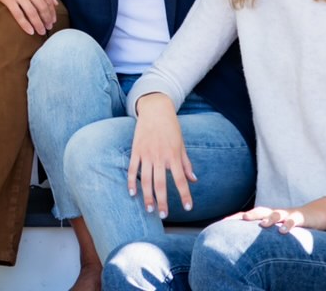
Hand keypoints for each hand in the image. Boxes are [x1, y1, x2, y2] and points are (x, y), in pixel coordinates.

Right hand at [0, 0, 57, 35]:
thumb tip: (55, 3)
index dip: (52, 12)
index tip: (53, 20)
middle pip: (42, 7)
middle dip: (47, 20)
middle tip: (49, 28)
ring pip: (32, 12)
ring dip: (38, 24)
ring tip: (41, 31)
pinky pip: (18, 14)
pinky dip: (25, 24)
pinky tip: (30, 31)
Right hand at [127, 92, 195, 218]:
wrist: (155, 109)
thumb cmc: (171, 128)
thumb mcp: (181, 144)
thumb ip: (186, 164)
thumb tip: (193, 180)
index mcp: (173, 155)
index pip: (180, 179)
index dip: (185, 194)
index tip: (189, 208)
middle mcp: (159, 156)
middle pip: (160, 183)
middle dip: (162, 201)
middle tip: (164, 215)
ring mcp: (146, 154)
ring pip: (145, 179)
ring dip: (147, 196)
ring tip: (149, 209)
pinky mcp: (136, 150)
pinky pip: (132, 169)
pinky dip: (131, 181)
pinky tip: (132, 193)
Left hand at [229, 197, 325, 232]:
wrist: (315, 214)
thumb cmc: (291, 223)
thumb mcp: (276, 228)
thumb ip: (264, 233)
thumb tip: (245, 241)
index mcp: (267, 216)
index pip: (249, 215)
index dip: (236, 218)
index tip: (222, 223)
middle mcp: (275, 213)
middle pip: (260, 211)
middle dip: (249, 215)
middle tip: (240, 219)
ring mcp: (287, 214)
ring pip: (276, 214)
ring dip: (269, 219)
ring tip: (262, 225)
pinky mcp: (300, 217)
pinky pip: (294, 221)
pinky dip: (289, 225)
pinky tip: (283, 231)